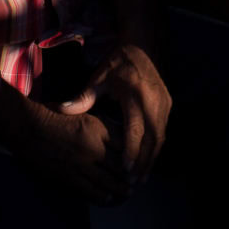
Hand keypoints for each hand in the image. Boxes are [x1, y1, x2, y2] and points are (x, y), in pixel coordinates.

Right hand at [10, 99, 129, 204]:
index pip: (125, 146)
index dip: (135, 156)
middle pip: (120, 167)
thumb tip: (119, 136)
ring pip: (108, 183)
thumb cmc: (53, 116)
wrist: (28, 128)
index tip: (140, 161)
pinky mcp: (69, 177)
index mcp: (97, 128)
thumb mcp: (82, 113)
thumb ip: (100, 125)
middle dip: (131, 177)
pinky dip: (103, 197)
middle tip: (137, 182)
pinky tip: (108, 199)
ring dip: (120, 191)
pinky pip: (91, 192)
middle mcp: (92, 147)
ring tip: (127, 194)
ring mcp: (80, 164)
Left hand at [60, 43, 170, 184]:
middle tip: (134, 182)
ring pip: (161, 137)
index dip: (132, 151)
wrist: (141, 45)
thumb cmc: (117, 62)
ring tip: (140, 177)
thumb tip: (60, 110)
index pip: (136, 130)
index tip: (126, 169)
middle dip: (144, 162)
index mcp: (136, 96)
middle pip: (153, 139)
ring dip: (152, 157)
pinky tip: (147, 160)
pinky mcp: (168, 104)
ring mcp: (164, 103)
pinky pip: (163, 130)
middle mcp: (154, 102)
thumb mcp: (99, 77)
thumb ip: (82, 98)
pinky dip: (155, 147)